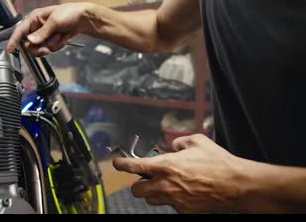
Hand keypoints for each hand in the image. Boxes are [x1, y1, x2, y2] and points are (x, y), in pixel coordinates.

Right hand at [6, 2, 93, 55]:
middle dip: (40, 46)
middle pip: (29, 44)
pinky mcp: (50, 41)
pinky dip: (57, 46)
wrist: (83, 19)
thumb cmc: (70, 13)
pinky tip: (62, 38)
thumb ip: (42, 32)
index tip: (10, 49)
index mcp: (34, 18)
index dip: (14, 40)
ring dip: (51, 45)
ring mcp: (44, 35)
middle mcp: (37, 27)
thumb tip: (30, 40)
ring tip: (59, 36)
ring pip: (40, 48)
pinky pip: (49, 49)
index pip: (20, 30)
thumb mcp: (55, 21)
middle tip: (48, 45)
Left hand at [113, 134, 249, 213]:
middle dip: (139, 184)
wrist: (236, 186)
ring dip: (154, 193)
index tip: (117, 163)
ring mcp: (174, 200)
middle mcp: (165, 184)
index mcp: (165, 165)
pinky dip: (172, 200)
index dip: (121, 164)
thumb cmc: (218, 163)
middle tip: (147, 178)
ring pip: (151, 200)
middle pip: (137, 190)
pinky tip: (184, 193)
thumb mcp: (197, 142)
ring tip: (167, 185)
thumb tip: (174, 146)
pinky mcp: (183, 211)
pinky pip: (170, 206)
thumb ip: (179, 142)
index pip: (134, 166)